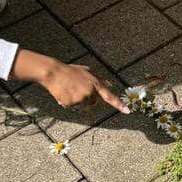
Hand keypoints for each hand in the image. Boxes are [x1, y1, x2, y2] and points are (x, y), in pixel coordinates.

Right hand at [13, 51, 129, 112]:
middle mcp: (89, 92)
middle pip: (93, 103)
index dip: (119, 104)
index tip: (128, 111)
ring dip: (77, 100)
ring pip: (82, 105)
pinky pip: (71, 107)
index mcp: (95, 83)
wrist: (54, 73)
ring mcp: (80, 98)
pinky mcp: (71, 103)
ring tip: (69, 89)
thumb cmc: (70, 71)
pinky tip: (63, 92)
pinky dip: (67, 102)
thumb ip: (100, 79)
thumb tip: (111, 84)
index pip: (110, 96)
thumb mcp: (88, 71)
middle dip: (87, 98)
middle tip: (77, 88)